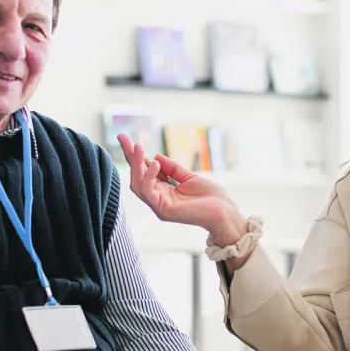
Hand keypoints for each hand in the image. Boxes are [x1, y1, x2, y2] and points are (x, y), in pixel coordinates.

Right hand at [117, 135, 245, 244]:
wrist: (225, 212)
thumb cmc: (211, 197)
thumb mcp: (188, 176)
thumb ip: (172, 168)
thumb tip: (155, 157)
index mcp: (162, 192)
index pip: (143, 172)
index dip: (134, 157)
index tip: (125, 139)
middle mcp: (157, 200)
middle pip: (136, 178)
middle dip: (130, 158)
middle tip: (125, 139)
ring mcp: (159, 206)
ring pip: (138, 184)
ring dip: (136, 165)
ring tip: (138, 148)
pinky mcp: (164, 210)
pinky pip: (148, 192)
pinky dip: (149, 177)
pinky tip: (154, 164)